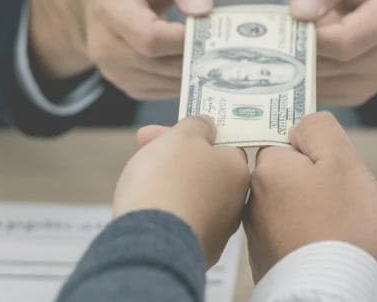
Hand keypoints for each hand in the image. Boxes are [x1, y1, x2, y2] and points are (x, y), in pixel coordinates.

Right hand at [28, 0, 212, 99]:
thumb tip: (203, 10)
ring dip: (196, 71)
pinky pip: (164, 91)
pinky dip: (186, 80)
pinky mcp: (127, 85)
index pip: (151, 38)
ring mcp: (114, 70)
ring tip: (216, 51)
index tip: (212, 29)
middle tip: (227, 45)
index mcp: (111, 8)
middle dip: (197, 55)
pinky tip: (198, 61)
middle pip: (161, 64)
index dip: (186, 39)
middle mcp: (105, 46)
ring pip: (166, 83)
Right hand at [113, 117, 249, 265]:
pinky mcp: (196, 251)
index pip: (222, 143)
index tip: (170, 129)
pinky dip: (165, 209)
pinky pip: (180, 221)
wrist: (150, 242)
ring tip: (138, 173)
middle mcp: (234, 202)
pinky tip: (145, 203)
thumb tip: (208, 126)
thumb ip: (198, 125)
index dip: (194, 133)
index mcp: (237, 170)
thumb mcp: (183, 135)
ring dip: (169, 181)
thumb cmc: (169, 180)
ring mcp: (216, 230)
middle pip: (204, 169)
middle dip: (175, 154)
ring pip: (191, 195)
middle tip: (143, 141)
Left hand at [244, 112, 376, 281]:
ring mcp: (257, 235)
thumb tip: (302, 122)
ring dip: (309, 212)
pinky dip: (306, 240)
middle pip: (287, 176)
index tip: (331, 164)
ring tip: (336, 228)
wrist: (336, 294)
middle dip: (312, 183)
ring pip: (288, 208)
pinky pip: (289, 238)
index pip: (284, 142)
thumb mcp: (343, 161)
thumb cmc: (345, 229)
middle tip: (340, 199)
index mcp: (268, 169)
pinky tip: (326, 248)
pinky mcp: (267, 262)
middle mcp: (253, 201)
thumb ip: (320, 130)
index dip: (313, 151)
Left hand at [290, 0, 376, 106]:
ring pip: (321, 84)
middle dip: (300, 49)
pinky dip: (305, 78)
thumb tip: (300, 12)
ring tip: (296, 39)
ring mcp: (376, 81)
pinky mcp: (361, 93)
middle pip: (329, 65)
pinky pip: (323, 93)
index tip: (292, 19)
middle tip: (284, 30)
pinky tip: (302, 55)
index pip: (341, 42)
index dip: (309, 35)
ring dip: (299, 64)